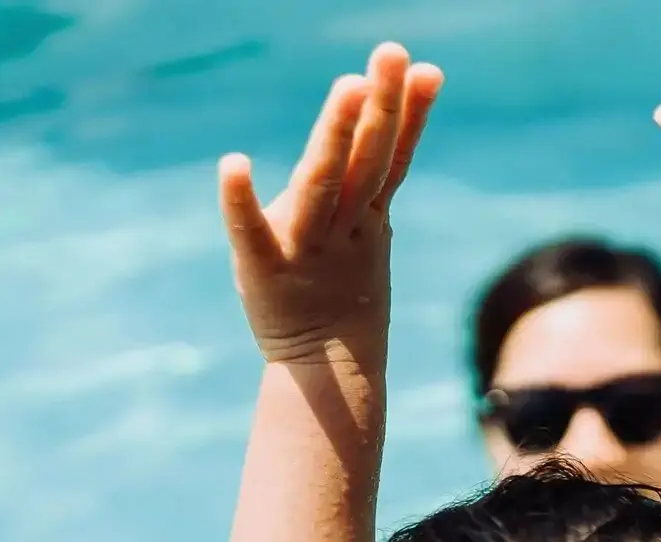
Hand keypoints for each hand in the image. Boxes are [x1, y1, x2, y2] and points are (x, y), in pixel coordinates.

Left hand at [220, 43, 441, 363]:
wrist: (327, 368)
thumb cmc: (340, 289)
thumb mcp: (362, 227)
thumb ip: (367, 172)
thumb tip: (373, 109)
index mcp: (365, 213)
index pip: (392, 157)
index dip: (410, 114)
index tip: (427, 70)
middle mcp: (341, 224)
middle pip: (367, 160)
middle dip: (382, 107)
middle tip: (391, 54)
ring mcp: (305, 245)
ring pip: (324, 183)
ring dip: (338, 134)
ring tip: (351, 85)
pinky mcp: (262, 268)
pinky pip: (250, 232)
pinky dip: (241, 200)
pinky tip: (234, 164)